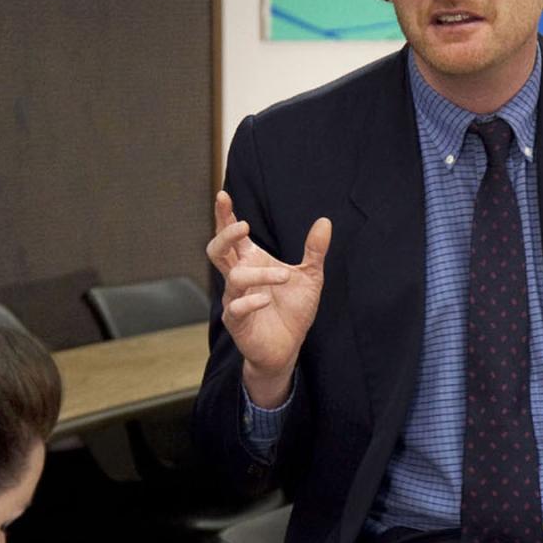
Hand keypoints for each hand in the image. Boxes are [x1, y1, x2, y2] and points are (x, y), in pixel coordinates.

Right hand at [206, 191, 330, 405]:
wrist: (287, 347)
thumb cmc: (293, 310)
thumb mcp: (310, 277)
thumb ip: (314, 251)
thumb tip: (325, 221)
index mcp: (250, 262)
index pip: (232, 235)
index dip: (225, 215)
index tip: (224, 195)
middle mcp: (238, 277)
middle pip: (217, 250)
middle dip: (226, 234)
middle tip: (244, 225)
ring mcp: (234, 300)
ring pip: (233, 278)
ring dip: (259, 274)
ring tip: (285, 276)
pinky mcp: (237, 322)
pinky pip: (236, 308)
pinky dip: (252, 302)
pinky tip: (268, 300)